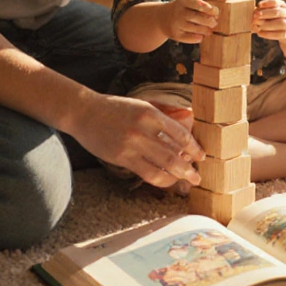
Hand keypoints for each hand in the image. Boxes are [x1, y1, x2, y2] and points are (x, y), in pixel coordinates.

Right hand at [71, 95, 204, 188]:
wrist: (84, 112)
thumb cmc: (115, 108)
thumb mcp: (141, 105)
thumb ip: (165, 113)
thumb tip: (189, 117)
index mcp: (150, 113)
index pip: (179, 133)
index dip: (193, 147)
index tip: (201, 156)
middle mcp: (142, 129)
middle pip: (174, 153)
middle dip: (189, 167)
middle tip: (197, 176)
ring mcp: (131, 145)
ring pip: (162, 166)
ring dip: (178, 176)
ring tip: (187, 181)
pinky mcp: (121, 157)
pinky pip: (147, 173)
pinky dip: (160, 179)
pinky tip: (167, 180)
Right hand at [162, 0, 217, 43]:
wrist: (162, 18)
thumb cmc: (182, 10)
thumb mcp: (188, 3)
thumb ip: (201, 6)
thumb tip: (216, 14)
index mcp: (183, 2)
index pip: (196, 3)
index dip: (207, 8)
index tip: (214, 11)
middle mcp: (178, 12)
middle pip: (197, 17)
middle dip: (209, 21)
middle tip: (214, 23)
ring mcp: (176, 24)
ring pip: (195, 29)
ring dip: (205, 30)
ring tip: (209, 31)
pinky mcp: (175, 35)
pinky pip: (189, 38)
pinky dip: (198, 38)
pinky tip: (201, 36)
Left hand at [252, 0, 285, 40]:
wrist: (285, 28)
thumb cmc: (273, 17)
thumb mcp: (270, 10)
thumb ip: (262, 10)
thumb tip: (254, 13)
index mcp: (282, 5)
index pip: (275, 2)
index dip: (267, 3)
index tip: (259, 4)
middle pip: (277, 12)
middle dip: (265, 14)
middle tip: (255, 15)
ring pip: (279, 23)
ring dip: (265, 24)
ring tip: (256, 25)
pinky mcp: (284, 34)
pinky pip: (276, 34)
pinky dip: (266, 33)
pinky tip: (259, 32)